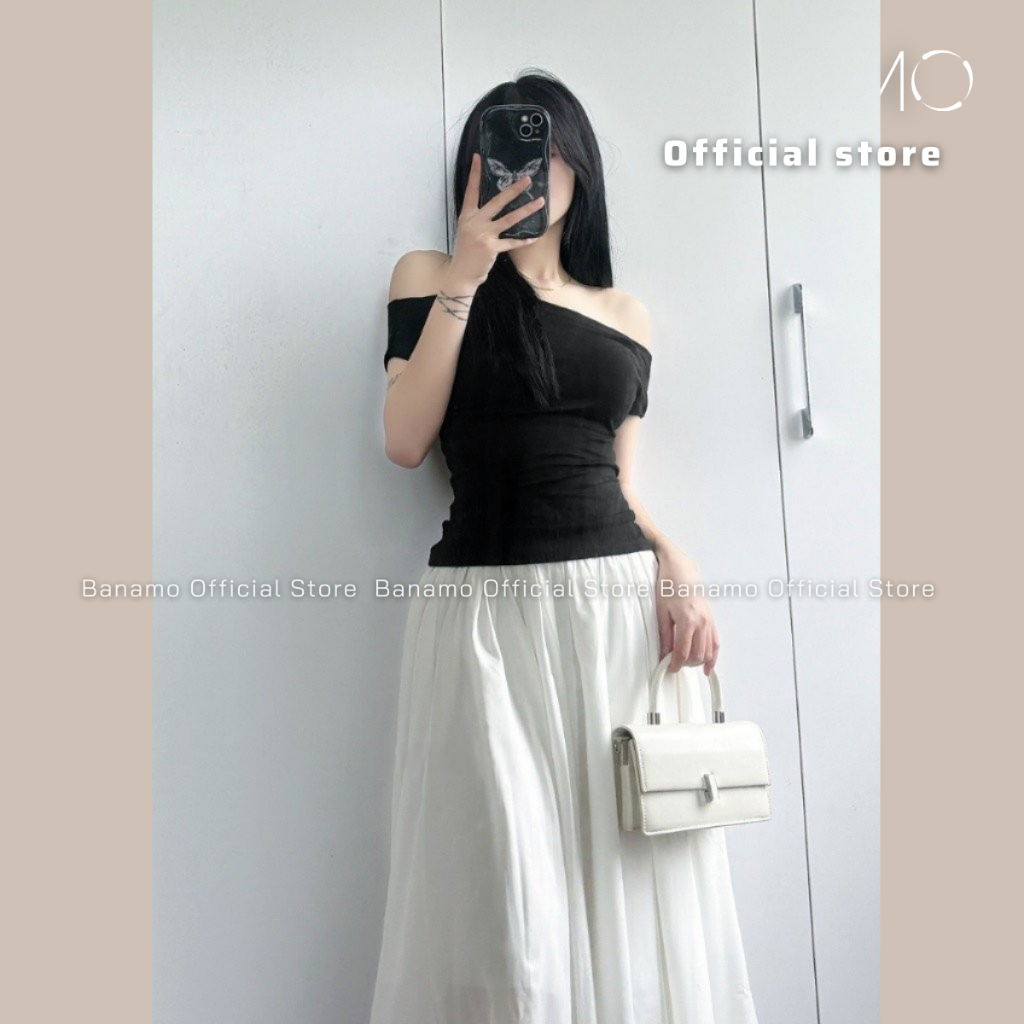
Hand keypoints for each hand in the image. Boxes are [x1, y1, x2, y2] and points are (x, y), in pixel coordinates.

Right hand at [448, 152, 545, 287]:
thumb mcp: (467, 230)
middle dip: (513, 190)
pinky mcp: (491, 248)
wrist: (461, 274)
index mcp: (467, 216)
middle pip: (497, 201)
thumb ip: (478, 218)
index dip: (474, 174)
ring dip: (527, 210)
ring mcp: (483, 235)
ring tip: (541, 202)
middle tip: (527, 180)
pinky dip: (523, 241)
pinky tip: (534, 237)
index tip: (478, 157)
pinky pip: (512, 242)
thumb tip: (494, 206)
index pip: (471, 191)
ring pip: (509, 219)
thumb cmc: (466, 252)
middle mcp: (475, 222)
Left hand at [654, 548, 719, 676]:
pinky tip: (708, 667)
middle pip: (698, 655)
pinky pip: (716, 643)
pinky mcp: (712, 620)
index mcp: (687, 620)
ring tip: (686, 663)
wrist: (680, 570)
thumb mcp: (661, 612)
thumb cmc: (668, 587)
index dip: (675, 665)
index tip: (668, 669)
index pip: (683, 653)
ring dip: (697, 662)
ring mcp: (709, 621)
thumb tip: (663, 656)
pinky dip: (713, 656)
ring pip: (708, 652)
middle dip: (686, 664)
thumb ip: (664, 636)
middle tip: (674, 664)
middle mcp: (702, 622)